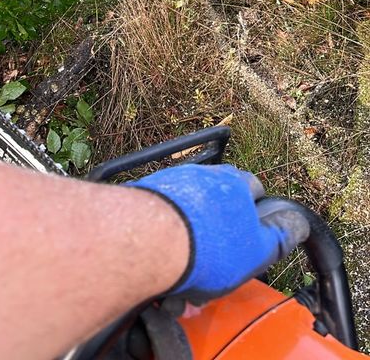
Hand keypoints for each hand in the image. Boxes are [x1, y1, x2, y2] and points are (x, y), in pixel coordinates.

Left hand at [128, 163, 308, 303]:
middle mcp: (206, 176)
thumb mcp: (258, 250)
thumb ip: (279, 236)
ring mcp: (174, 182)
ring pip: (190, 211)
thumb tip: (299, 224)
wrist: (151, 238)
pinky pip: (164, 214)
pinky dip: (165, 236)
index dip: (254, 214)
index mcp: (237, 184)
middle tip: (213, 261)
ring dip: (190, 235)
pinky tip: (162, 260)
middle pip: (219, 198)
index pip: (254, 189)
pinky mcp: (148, 194)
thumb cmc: (208, 248)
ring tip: (185, 269)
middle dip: (218, 228)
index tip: (247, 237)